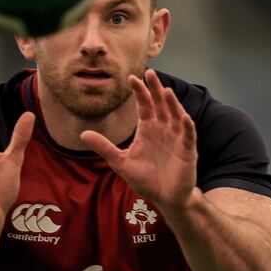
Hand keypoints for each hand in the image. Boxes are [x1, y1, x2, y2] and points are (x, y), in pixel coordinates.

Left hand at [80, 69, 197, 213]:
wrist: (165, 198)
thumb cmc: (146, 179)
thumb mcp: (120, 162)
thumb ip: (104, 147)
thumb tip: (82, 134)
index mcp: (148, 129)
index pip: (144, 105)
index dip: (139, 91)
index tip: (131, 77)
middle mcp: (163, 129)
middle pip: (160, 104)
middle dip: (156, 89)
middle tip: (150, 73)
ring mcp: (176, 138)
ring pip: (175, 115)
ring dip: (172, 104)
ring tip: (166, 90)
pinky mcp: (187, 151)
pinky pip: (188, 135)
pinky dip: (187, 126)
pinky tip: (183, 117)